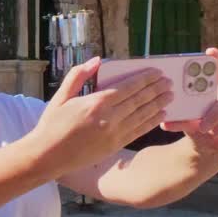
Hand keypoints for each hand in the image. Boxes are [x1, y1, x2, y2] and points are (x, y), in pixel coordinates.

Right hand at [36, 57, 172, 177]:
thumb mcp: (61, 96)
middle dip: (156, 89)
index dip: (145, 79)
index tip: (157, 72)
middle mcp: (108, 117)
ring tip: (170, 96)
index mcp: (96, 102)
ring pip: (142, 115)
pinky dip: (151, 122)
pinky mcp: (114, 146)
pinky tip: (160, 115)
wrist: (47, 156)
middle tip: (169, 82)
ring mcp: (113, 133)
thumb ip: (78, 76)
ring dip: (158, 104)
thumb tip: (97, 60)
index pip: (128, 87)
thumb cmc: (52, 124)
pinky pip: (138, 131)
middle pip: (139, 100)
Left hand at [161, 47, 217, 157]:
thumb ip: (178, 120)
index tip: (210, 51)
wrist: (209, 148)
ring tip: (209, 135)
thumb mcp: (187, 123)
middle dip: (215, 111)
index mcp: (213, 91)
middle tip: (202, 125)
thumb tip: (163, 122)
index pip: (217, 71)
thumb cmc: (197, 129)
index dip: (216, 60)